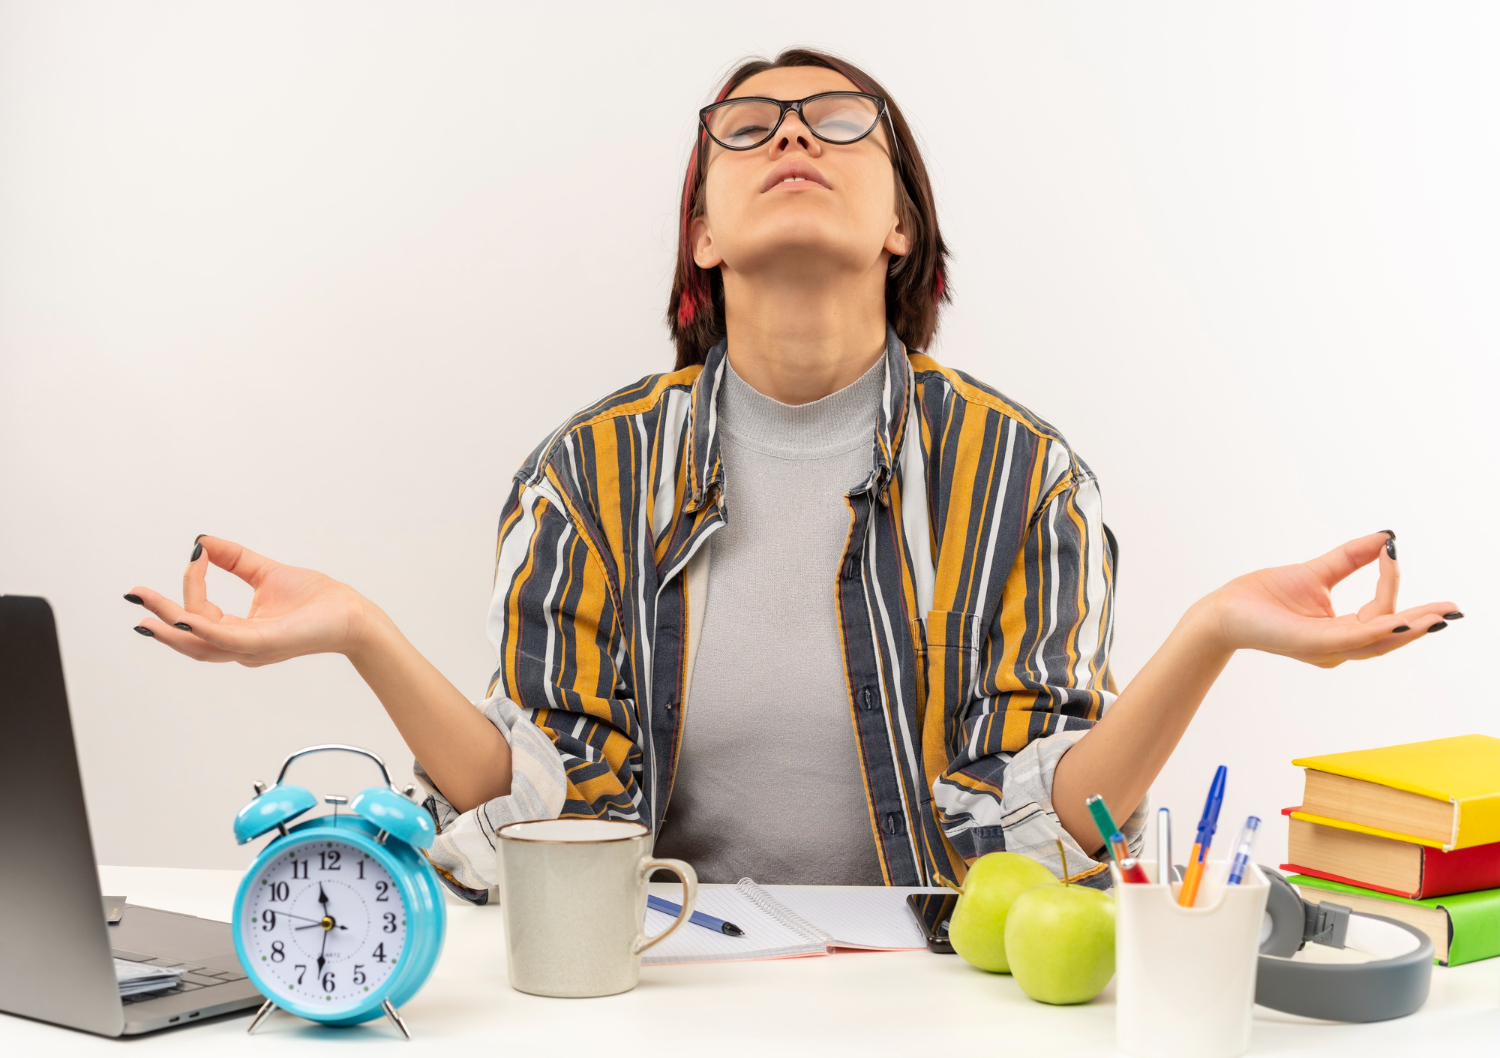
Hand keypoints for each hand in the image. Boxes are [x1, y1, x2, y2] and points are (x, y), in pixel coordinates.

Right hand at [125, 535, 374, 666]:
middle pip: (188, 635)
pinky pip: (227, 640)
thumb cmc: (318, 601)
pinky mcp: (266, 644)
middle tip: (134, 597)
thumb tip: (202, 541)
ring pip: (199, 643)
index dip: (192, 584)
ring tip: (146, 613)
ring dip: (170, 628)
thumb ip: (235, 560)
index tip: (196, 554)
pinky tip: (185, 618)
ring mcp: (252, 648)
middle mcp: (240, 645)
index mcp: (238, 631)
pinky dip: (204, 631)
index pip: (199, 612)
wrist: (353, 615)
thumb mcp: (267, 573)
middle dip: (159, 615)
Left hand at [1199, 530, 1459, 667]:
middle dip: (1423, 622)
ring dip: (1410, 627)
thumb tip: (1385, 537)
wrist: (1224, 610)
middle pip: (1390, 634)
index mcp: (1340, 632)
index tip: (1392, 551)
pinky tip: (1400, 620)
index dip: (1390, 584)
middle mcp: (1338, 646)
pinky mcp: (1313, 644)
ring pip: (1378, 640)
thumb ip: (1350, 558)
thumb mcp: (1315, 572)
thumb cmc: (1263, 597)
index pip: (1380, 612)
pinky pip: (1353, 639)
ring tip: (1437, 616)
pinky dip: (1379, 630)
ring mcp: (1326, 649)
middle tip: (1453, 610)